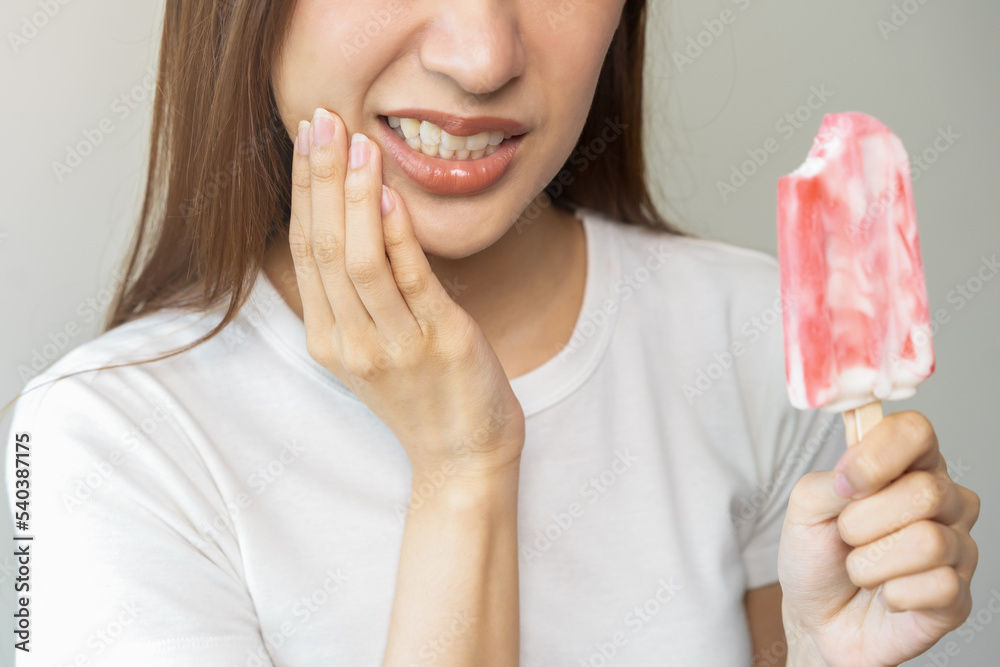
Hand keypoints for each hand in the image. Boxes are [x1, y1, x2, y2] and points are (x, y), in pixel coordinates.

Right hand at [286, 107, 524, 479]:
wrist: (463, 456)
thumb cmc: (423, 396)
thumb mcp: (372, 347)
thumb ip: (356, 294)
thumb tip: (354, 218)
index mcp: (327, 338)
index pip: (305, 249)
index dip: (305, 189)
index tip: (309, 136)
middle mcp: (350, 342)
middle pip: (322, 245)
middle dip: (321, 177)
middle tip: (320, 119)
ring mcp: (392, 345)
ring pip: (358, 259)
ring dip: (357, 195)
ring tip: (359, 142)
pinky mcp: (438, 342)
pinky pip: (410, 282)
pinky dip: (398, 236)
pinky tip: (393, 195)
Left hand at [778, 411, 979, 666]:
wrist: (816, 617)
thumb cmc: (816, 555)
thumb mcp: (804, 507)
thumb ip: (829, 480)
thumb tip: (855, 475)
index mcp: (906, 466)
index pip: (916, 430)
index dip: (879, 453)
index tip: (845, 482)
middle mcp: (942, 500)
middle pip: (925, 491)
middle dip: (863, 521)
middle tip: (846, 538)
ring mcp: (956, 547)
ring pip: (929, 541)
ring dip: (872, 562)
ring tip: (861, 569)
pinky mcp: (958, 595)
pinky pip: (938, 586)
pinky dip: (893, 594)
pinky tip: (885, 595)